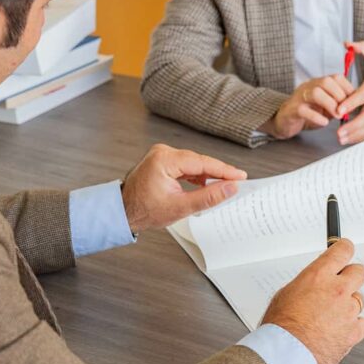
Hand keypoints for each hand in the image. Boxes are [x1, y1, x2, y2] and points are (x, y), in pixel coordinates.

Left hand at [122, 144, 246, 231]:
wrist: (122, 211)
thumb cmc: (144, 210)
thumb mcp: (180, 207)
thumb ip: (208, 196)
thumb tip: (230, 188)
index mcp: (165, 159)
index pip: (202, 162)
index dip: (224, 170)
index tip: (240, 176)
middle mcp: (162, 152)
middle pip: (199, 161)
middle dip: (218, 172)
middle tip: (237, 183)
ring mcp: (161, 155)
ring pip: (194, 163)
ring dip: (207, 174)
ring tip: (223, 186)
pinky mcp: (162, 160)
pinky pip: (185, 165)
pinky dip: (196, 174)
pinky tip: (205, 184)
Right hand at [261, 239, 363, 363]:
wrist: (286, 354)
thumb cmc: (280, 327)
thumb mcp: (286, 294)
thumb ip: (307, 284)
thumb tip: (314, 283)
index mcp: (318, 276)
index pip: (341, 251)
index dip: (345, 248)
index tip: (346, 248)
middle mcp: (337, 290)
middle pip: (359, 272)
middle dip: (352, 276)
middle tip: (344, 283)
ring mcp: (348, 311)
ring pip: (360, 299)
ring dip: (350, 304)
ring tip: (333, 315)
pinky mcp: (353, 331)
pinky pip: (363, 323)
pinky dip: (355, 325)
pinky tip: (342, 329)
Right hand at [262, 75, 354, 139]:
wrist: (284, 120)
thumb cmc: (308, 113)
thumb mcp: (326, 107)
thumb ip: (338, 105)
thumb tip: (355, 107)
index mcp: (319, 84)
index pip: (336, 78)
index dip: (347, 88)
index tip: (354, 101)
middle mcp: (309, 87)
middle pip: (326, 82)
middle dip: (339, 96)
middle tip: (345, 110)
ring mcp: (299, 97)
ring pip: (315, 93)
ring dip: (330, 104)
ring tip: (337, 116)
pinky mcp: (292, 110)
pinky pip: (304, 110)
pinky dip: (316, 116)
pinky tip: (324, 122)